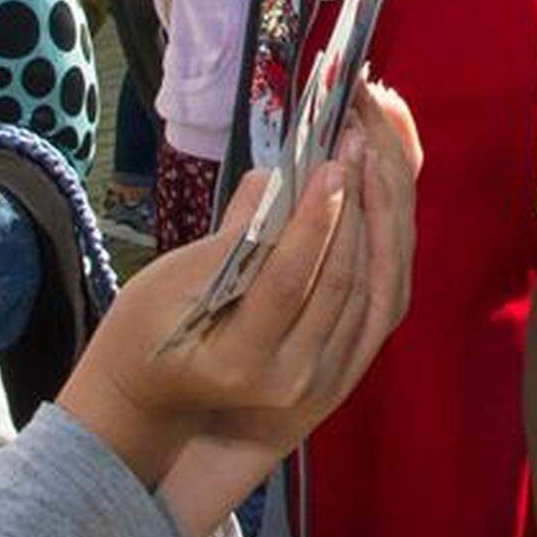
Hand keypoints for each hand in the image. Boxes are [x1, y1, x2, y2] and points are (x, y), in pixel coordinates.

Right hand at [64, 85, 420, 500]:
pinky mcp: (347, 363)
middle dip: (357, 203)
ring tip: (372, 153)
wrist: (156, 398)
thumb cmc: (148, 334)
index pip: (290, 282)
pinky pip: (384, 298)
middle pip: (343, 283)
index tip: (330, 162)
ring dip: (380, 216)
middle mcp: (296, 378)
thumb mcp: (167, 284)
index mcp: (242, 362)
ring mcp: (328, 376)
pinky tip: (385, 195)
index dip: (314, 221)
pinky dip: (388, 244)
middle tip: (356, 138)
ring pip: (376, 289)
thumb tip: (281, 178)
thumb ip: (230, 236)